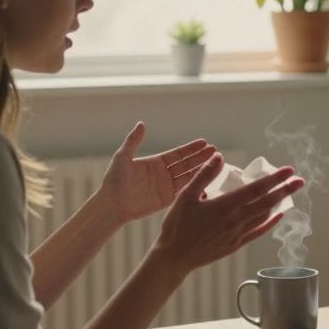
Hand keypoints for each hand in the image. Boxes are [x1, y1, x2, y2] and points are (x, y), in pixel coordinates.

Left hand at [96, 122, 216, 225]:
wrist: (111, 205)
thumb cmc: (113, 181)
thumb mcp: (122, 157)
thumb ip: (133, 141)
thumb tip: (141, 123)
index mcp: (155, 162)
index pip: (178, 154)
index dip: (191, 149)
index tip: (205, 142)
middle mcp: (163, 174)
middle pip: (186, 164)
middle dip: (201, 157)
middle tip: (215, 151)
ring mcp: (166, 187)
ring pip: (188, 177)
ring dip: (201, 170)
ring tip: (216, 164)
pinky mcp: (167, 201)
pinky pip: (184, 192)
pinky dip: (195, 186)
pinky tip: (207, 181)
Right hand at [151, 154, 304, 275]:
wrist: (174, 257)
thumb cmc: (177, 226)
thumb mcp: (186, 196)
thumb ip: (204, 175)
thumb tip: (219, 157)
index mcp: (224, 206)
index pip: (256, 189)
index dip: (274, 179)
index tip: (288, 170)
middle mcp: (235, 220)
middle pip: (267, 202)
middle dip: (285, 190)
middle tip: (300, 180)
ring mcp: (237, 234)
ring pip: (264, 216)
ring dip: (279, 203)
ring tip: (289, 192)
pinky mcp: (236, 245)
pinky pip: (258, 232)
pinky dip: (270, 223)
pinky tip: (278, 215)